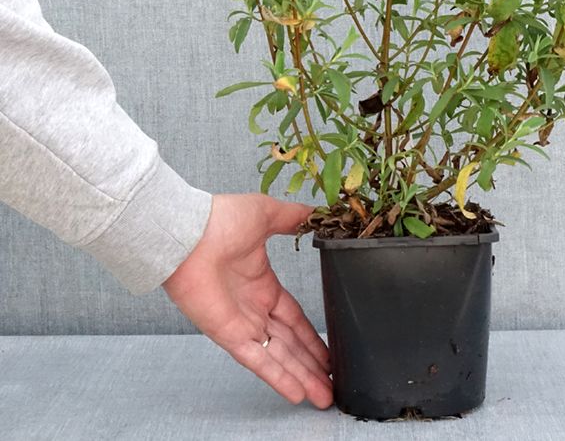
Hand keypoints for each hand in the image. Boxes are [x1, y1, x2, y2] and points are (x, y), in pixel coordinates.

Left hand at [162, 193, 332, 408]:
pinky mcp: (228, 334)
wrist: (187, 233)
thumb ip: (293, 218)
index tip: (328, 349)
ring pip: (278, 357)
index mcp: (263, 284)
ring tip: (324, 397)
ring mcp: (241, 323)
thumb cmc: (219, 219)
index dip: (312, 335)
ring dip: (302, 376)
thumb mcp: (266, 214)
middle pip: (290, 344)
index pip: (293, 317)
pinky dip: (277, 376)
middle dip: (311, 364)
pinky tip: (296, 392)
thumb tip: (316, 214)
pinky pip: (257, 360)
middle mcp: (253, 308)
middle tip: (333, 383)